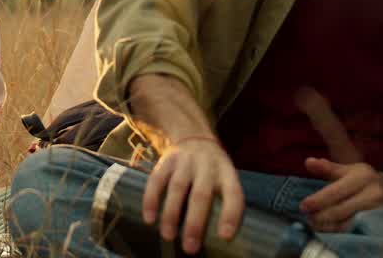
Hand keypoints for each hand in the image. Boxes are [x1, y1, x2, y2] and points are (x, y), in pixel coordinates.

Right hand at [142, 136, 243, 253]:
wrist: (193, 135)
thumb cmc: (212, 170)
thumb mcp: (225, 178)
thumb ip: (223, 202)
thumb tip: (219, 241)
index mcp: (226, 173)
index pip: (233, 194)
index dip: (230, 215)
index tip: (224, 237)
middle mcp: (207, 166)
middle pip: (201, 194)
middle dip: (195, 223)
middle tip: (190, 248)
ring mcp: (185, 162)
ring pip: (177, 187)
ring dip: (171, 213)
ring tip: (168, 236)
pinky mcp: (165, 160)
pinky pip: (156, 180)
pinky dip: (151, 199)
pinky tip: (149, 218)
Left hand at [300, 158, 382, 231]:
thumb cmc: (364, 179)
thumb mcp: (347, 170)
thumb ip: (327, 168)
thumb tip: (308, 162)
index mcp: (362, 177)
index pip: (336, 191)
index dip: (318, 200)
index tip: (303, 206)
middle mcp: (372, 193)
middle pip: (341, 210)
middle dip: (321, 216)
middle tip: (308, 218)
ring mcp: (378, 210)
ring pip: (348, 223)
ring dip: (329, 226)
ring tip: (316, 225)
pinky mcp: (380, 222)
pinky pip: (356, 230)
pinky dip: (341, 231)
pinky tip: (330, 230)